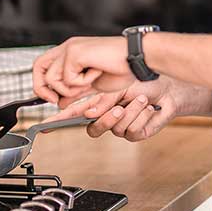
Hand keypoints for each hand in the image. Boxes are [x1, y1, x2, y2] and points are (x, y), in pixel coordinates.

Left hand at [32, 36, 136, 103]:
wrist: (136, 58)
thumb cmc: (120, 67)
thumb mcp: (92, 83)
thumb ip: (74, 91)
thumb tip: (59, 102)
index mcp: (70, 52)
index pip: (42, 65)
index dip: (41, 84)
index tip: (52, 100)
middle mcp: (68, 47)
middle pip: (38, 67)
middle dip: (44, 88)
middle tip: (57, 101)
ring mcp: (70, 49)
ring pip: (52, 78)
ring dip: (70, 88)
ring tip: (90, 80)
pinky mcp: (74, 52)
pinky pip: (67, 79)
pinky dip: (82, 83)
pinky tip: (96, 73)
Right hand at [41, 78, 181, 141]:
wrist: (168, 85)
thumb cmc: (143, 79)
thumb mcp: (115, 82)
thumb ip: (97, 97)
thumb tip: (86, 111)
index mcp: (97, 101)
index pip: (72, 113)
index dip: (57, 122)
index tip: (43, 127)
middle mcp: (107, 115)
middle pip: (93, 128)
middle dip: (107, 117)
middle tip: (119, 105)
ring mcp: (121, 125)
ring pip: (115, 129)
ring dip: (131, 111)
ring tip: (141, 99)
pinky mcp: (136, 132)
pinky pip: (132, 132)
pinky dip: (142, 116)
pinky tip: (149, 107)